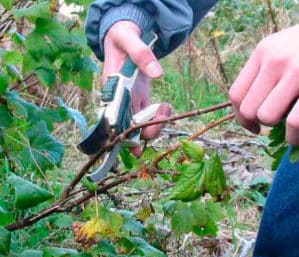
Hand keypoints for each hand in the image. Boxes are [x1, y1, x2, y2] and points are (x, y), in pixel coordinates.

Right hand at [103, 21, 171, 155]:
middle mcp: (119, 101)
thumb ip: (141, 54)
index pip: (113, 121)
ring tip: (166, 107)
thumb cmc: (122, 38)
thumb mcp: (129, 40)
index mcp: (111, 91)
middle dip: (146, 131)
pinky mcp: (139, 100)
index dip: (123, 137)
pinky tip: (165, 108)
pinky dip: (159, 118)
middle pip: (128, 129)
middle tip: (163, 117)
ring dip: (156, 124)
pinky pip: (147, 117)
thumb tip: (157, 73)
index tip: (136, 149)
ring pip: (139, 125)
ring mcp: (129, 102)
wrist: (124, 36)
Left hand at [229, 25, 298, 144]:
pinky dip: (295, 136)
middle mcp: (276, 58)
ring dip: (279, 130)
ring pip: (267, 117)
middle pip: (248, 109)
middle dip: (261, 123)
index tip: (254, 126)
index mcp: (264, 50)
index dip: (242, 117)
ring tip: (293, 129)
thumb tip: (252, 115)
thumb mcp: (286, 48)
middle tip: (278, 123)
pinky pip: (294, 123)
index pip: (236, 94)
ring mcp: (298, 71)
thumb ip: (267, 72)